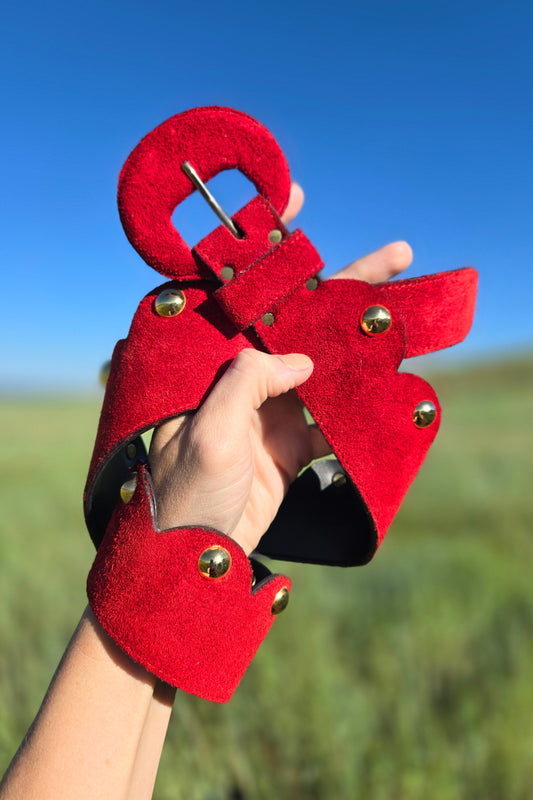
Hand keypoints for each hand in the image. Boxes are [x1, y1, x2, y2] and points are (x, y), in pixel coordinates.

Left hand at [149, 184, 411, 555]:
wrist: (193, 559)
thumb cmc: (181, 493)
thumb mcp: (205, 433)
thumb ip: (248, 382)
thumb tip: (301, 359)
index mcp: (205, 360)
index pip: (239, 287)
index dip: (268, 243)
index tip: (297, 197)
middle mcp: (238, 372)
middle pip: (297, 316)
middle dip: (344, 284)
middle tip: (396, 255)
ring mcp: (268, 405)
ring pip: (323, 359)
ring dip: (363, 337)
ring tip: (408, 309)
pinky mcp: (290, 440)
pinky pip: (333, 409)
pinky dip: (361, 396)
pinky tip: (393, 375)